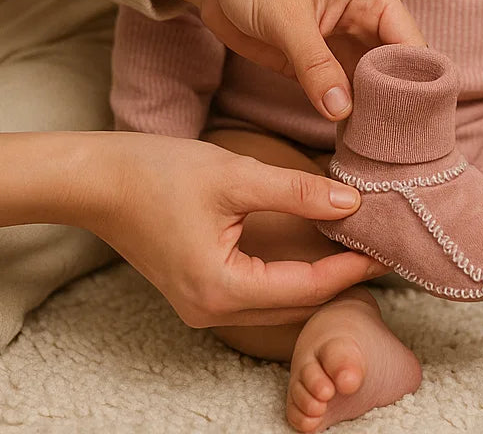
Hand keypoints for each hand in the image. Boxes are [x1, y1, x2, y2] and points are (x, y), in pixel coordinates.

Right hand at [0, 131, 387, 327]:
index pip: (306, 288)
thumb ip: (296, 193)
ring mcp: (200, 304)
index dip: (350, 268)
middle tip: (380, 249)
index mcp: (221, 289)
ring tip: (354, 247)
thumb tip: (351, 202)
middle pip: (294, 303)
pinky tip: (311, 247)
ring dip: (315, 278)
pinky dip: (288, 274)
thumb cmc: (157, 173)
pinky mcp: (196, 289)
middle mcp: (211, 310)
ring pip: (276, 301)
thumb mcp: (236, 176)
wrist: (96, 178)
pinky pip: (256, 291)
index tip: (386, 250)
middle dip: (338, 278)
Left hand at [152, 0, 425, 120]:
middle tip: (396, 146)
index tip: (415, 122)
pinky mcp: (318, 64)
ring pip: (372, 86)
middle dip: (396, 105)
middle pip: (397, 71)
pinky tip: (352, 139)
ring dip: (372, 113)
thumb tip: (342, 111)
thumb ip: (316, 65)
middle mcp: (366, 23)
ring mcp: (343, 45)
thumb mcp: (288, 18)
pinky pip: (341, 94)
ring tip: (379, 150)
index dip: (417, 83)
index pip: (411, 46)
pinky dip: (346, 114)